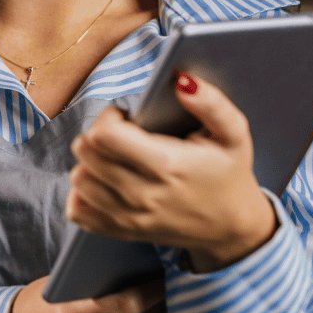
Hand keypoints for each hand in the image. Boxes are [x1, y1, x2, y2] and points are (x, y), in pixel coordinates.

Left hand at [67, 73, 277, 271]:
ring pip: (78, 180)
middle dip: (96, 135)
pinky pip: (79, 212)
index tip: (125, 116)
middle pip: (86, 154)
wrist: (233, 227)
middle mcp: (143, 194)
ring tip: (113, 157)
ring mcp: (129, 217)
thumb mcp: (233, 134)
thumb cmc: (229, 173)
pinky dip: (82, 195)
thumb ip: (211, 103)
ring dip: (88, 163)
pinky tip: (102, 183)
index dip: (108, 116)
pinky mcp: (121, 232)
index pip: (104, 135)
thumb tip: (181, 81)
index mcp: (166, 165)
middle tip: (118, 135)